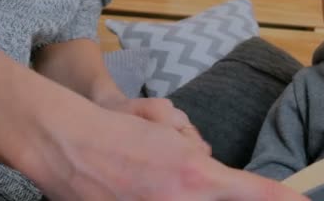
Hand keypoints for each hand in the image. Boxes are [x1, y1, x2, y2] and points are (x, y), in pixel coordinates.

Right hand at [21, 102, 307, 200]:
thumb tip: (208, 161)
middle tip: (177, 166)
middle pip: (228, 199)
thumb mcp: (168, 129)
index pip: (255, 193)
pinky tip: (147, 181)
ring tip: (152, 171)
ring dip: (188, 190)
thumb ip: (197, 150)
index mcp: (196, 174)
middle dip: (224, 189)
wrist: (68, 146)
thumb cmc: (118, 130)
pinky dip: (165, 194)